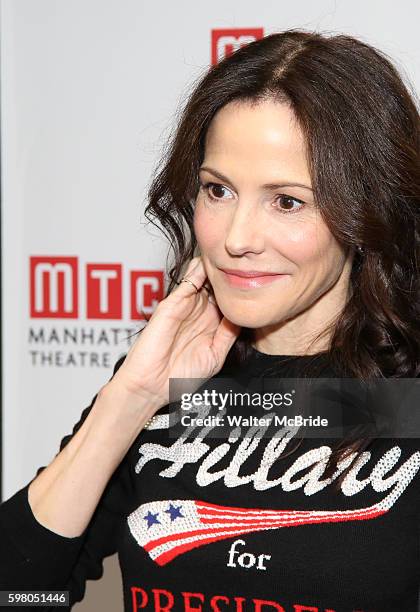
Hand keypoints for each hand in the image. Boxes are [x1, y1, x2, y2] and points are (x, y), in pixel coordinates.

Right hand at [110, 256, 241, 407]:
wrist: (152, 384)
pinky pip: (187, 282)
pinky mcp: (172, 304)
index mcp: (210, 323)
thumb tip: (242, 316)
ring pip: (203, 278)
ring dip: (216, 267)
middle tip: (246, 264)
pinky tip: (211, 263)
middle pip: (216, 285)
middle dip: (229, 274)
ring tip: (231, 257)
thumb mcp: (215, 355)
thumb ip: (228, 335)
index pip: (227, 300)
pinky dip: (198, 270)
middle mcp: (198, 312)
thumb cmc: (180, 376)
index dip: (239, 290)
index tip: (254, 281)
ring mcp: (185, 306)